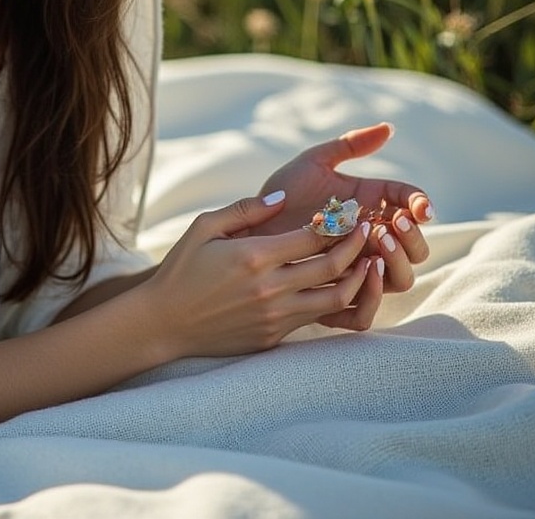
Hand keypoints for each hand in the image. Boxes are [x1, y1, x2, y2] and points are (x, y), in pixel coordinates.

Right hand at [142, 195, 378, 360]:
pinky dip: (338, 300)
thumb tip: (282, 199)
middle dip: (357, 245)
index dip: (338, 222)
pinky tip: (343, 285)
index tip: (352, 210)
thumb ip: (244, 210)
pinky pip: (318, 317)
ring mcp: (276, 316)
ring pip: (337, 297)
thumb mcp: (203, 228)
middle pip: (333, 265)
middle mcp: (271, 288)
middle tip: (369, 230)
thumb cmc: (182, 270)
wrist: (165, 323)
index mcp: (253, 256)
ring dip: (359, 277)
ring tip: (370, 261)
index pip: (313, 236)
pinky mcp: (276, 336)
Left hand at [253, 122, 432, 292]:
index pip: (412, 207)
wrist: (247, 224)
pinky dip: (372, 295)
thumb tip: (389, 128)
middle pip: (415, 249)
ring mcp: (356, 269)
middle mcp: (371, 241)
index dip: (420, 206)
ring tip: (379, 240)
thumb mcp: (314, 163)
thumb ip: (349, 146)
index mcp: (373, 207)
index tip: (417, 206)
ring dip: (398, 262)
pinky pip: (363, 311)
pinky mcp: (335, 295)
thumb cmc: (280, 192)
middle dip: (413, 236)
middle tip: (394, 222)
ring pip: (399, 280)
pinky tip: (364, 268)